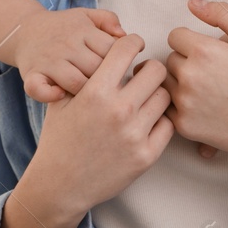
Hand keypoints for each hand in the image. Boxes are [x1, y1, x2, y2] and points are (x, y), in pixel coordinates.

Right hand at [12, 8, 125, 102]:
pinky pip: (41, 90)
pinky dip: (51, 95)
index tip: (118, 71)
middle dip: (106, 81)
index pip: (112, 50)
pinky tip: (61, 94)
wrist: (25, 31)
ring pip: (77, 83)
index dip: (120, 63)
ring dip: (86, 92)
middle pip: (97, 68)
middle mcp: (67, 45)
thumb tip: (124, 35)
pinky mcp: (32, 74)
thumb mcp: (86, 16)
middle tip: (107, 87)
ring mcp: (49, 61)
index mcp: (83, 31)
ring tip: (89, 95)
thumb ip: (109, 20)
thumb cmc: (63, 28)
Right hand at [28, 34, 175, 216]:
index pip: (127, 48)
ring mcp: (135, 134)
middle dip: (149, 69)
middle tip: (142, 77)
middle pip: (156, 70)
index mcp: (96, 91)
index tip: (133, 47)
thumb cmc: (60, 139)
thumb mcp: (61, 101)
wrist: (60, 185)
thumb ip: (83, 74)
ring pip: (165, 97)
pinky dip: (160, 121)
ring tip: (143, 101)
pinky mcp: (146, 156)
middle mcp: (118, 110)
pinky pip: (168, 125)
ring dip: (155, 95)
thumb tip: (107, 53)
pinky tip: (146, 122)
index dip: (132, 42)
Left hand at [163, 0, 227, 163]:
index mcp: (205, 51)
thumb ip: (223, 15)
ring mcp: (185, 103)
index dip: (192, 42)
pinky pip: (169, 108)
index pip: (175, 36)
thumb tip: (192, 3)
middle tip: (213, 75)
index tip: (210, 54)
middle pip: (170, 59)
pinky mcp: (183, 126)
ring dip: (181, 84)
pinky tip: (204, 108)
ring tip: (209, 91)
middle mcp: (190, 76)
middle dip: (186, 63)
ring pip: (167, 83)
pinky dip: (182, 106)